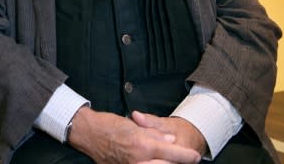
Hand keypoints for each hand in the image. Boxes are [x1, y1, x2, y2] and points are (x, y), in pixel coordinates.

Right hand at [67, 107, 200, 163]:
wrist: (87, 133)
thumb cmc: (109, 124)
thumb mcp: (134, 125)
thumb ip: (154, 133)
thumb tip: (170, 139)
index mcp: (144, 145)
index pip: (173, 154)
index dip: (187, 156)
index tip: (195, 156)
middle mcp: (139, 160)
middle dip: (176, 162)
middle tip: (184, 159)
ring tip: (167, 160)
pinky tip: (149, 161)